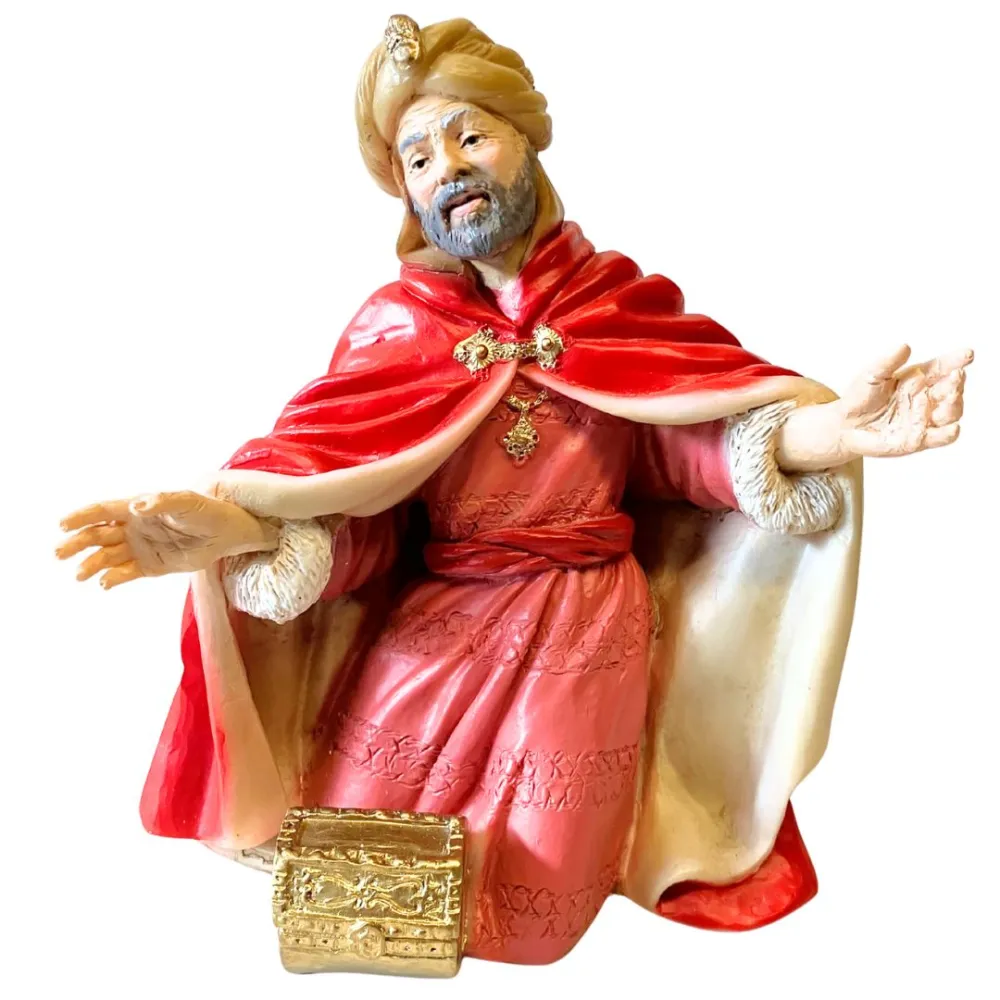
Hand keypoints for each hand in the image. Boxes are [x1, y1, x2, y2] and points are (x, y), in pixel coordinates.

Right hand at [56, 490, 279, 588]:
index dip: (82, 516)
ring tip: (80, 575)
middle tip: (59, 554)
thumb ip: (162, 502)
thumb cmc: (207, 510)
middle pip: (98, 535)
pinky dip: (113, 578)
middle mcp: (135, 527)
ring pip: (108, 556)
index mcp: (138, 508)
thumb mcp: (187, 503)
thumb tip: (137, 506)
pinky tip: (103, 583)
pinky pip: (127, 573)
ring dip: (92, 564)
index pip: (104, 511)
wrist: (229, 533)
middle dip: (78, 543)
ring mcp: (141, 547)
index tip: (62, 524)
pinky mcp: (152, 566)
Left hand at [836, 344, 971, 458]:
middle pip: (951, 388)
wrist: (846, 425)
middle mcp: (926, 397)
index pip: (942, 367)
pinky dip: (949, 433)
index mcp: (918, 378)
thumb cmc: (861, 396)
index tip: (968, 354)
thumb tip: (904, 346)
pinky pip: (941, 437)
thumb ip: (887, 363)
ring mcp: (925, 418)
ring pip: (952, 412)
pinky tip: (951, 429)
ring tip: (948, 400)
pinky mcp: (920, 439)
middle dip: (956, 382)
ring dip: (954, 406)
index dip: (956, 360)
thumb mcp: (871, 376)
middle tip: (956, 376)